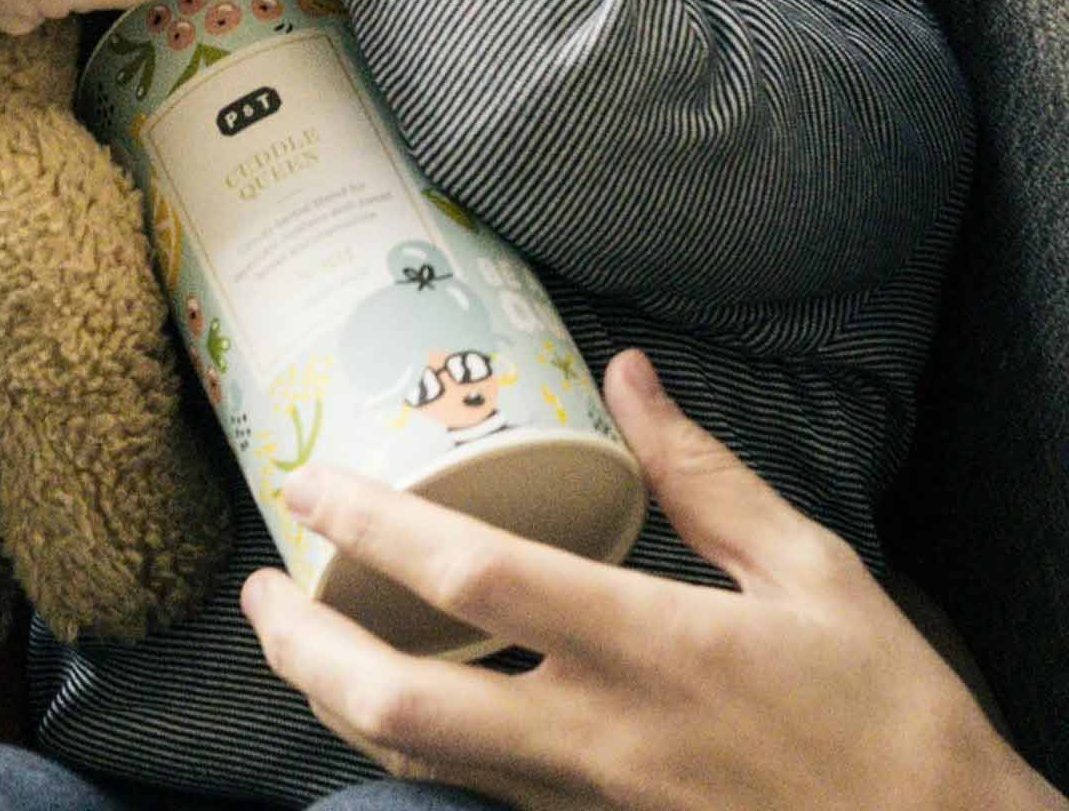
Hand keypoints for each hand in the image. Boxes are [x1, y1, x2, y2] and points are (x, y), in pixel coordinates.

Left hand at [241, 350, 1061, 810]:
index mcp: (645, 650)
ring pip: (419, 765)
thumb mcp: (811, 572)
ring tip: (296, 638)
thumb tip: (628, 377)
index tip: (304, 479)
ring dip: (336, 702)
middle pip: (399, 707)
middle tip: (257, 588)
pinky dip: (410, 747)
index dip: (369, 525)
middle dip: (301, 650)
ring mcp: (585, 806)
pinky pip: (472, 794)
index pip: (469, 580)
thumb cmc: (887, 721)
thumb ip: (703, 476)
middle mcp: (594, 739)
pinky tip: (394, 700)